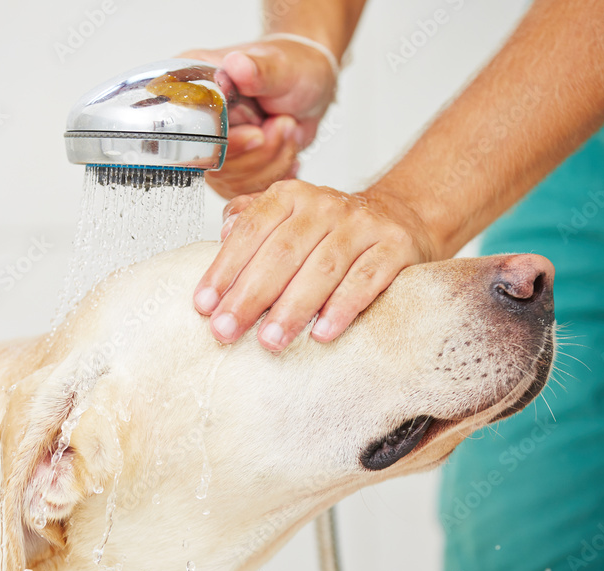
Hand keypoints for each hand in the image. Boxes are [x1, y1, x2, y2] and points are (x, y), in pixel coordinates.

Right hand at [181, 38, 337, 197]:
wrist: (309, 85)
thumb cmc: (292, 67)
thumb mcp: (279, 65)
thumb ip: (258, 69)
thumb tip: (237, 65)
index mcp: (190, 85)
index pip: (186, 129)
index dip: (225, 139)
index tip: (256, 133)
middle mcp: (194, 120)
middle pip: (209, 162)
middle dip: (257, 152)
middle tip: (284, 124)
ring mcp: (209, 147)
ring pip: (230, 181)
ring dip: (271, 160)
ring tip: (288, 129)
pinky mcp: (228, 167)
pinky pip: (245, 189)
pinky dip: (276, 172)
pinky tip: (286, 147)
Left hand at [193, 181, 434, 350]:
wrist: (398, 217)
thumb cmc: (329, 230)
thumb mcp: (287, 216)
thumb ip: (251, 221)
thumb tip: (223, 234)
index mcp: (290, 197)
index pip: (251, 230)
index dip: (225, 268)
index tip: (204, 304)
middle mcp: (325, 206)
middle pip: (282, 252)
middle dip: (251, 296)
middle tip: (227, 331)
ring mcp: (362, 225)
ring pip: (323, 268)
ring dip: (293, 308)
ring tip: (269, 340)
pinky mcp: (395, 247)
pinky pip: (366, 279)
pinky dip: (343, 307)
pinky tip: (322, 333)